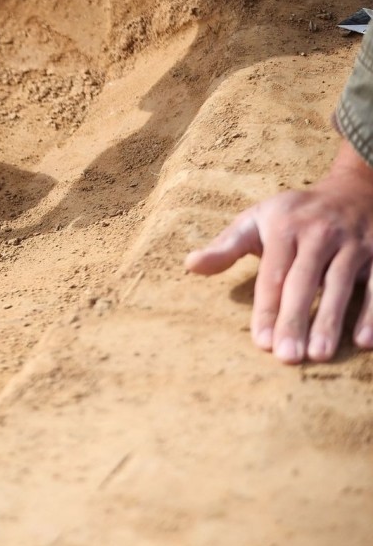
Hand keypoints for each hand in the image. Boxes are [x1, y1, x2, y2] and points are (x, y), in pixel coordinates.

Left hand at [186, 139, 372, 362]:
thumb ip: (225, 246)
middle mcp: (320, 233)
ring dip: (331, 321)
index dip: (267, 310)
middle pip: (304, 282)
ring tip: (320, 355)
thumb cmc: (294, 215)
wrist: (355, 188)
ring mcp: (354, 242)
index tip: (262, 343)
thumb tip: (191, 265)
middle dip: (295, 320)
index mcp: (284, 227)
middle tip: (287, 357)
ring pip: (343, 284)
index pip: (273, 275)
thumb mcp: (256, 220)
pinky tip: (364, 342)